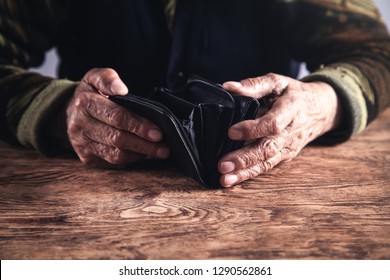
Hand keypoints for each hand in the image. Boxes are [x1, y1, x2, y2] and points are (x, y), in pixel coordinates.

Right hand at [66, 68, 168, 167]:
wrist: (67, 114)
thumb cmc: (89, 95)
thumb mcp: (94, 78)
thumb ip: (108, 78)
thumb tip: (121, 88)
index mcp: (85, 104)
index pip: (116, 117)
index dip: (138, 125)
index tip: (157, 132)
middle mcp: (81, 126)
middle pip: (118, 138)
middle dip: (144, 144)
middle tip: (163, 146)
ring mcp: (83, 144)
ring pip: (116, 155)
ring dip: (140, 154)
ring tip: (158, 151)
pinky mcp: (87, 158)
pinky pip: (113, 163)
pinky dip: (131, 160)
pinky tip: (143, 154)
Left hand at [218, 73, 341, 186]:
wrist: (322, 109)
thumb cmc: (295, 94)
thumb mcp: (278, 82)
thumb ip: (254, 85)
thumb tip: (228, 87)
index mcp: (291, 110)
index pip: (273, 123)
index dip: (253, 129)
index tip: (231, 132)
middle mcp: (291, 132)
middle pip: (268, 148)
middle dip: (245, 158)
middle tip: (223, 165)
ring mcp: (289, 147)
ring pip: (267, 162)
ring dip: (245, 172)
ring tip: (225, 179)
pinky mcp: (285, 156)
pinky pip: (267, 166)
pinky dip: (249, 175)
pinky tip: (233, 179)